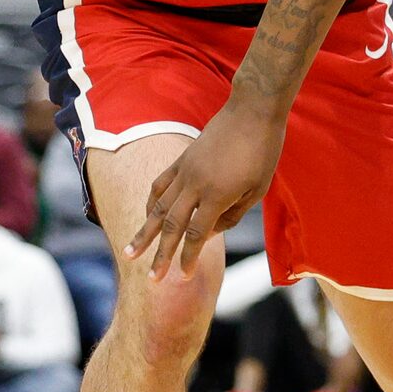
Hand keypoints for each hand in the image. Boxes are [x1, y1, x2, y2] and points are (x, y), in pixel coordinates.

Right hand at [126, 98, 285, 277]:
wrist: (252, 112)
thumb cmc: (262, 152)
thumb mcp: (256, 189)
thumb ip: (232, 215)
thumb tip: (209, 233)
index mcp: (217, 195)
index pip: (195, 234)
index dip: (187, 257)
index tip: (182, 277)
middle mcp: (195, 185)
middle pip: (171, 226)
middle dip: (160, 255)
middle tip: (151, 279)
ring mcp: (184, 171)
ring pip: (158, 207)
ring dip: (144, 232)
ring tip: (130, 252)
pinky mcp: (181, 159)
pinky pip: (160, 185)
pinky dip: (150, 202)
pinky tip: (145, 215)